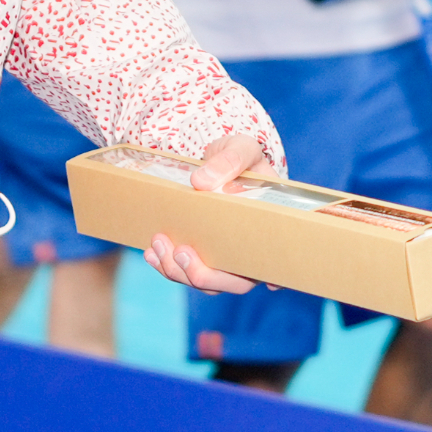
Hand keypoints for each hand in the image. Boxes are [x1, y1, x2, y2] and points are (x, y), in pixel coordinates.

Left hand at [141, 130, 269, 293]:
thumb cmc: (239, 156)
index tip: (270, 284)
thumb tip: (200, 181)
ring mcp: (225, 256)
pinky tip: (152, 252)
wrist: (217, 158)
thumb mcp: (241, 148)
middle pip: (236, 283)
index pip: (280, 262)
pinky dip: (167, 266)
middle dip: (204, 275)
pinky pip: (186, 272)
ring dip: (179, 271)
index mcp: (270, 228)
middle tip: (181, 252)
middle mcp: (250, 250)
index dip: (277, 279)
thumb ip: (229, 161)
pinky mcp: (202, 254)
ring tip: (158, 244)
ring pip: (207, 283)